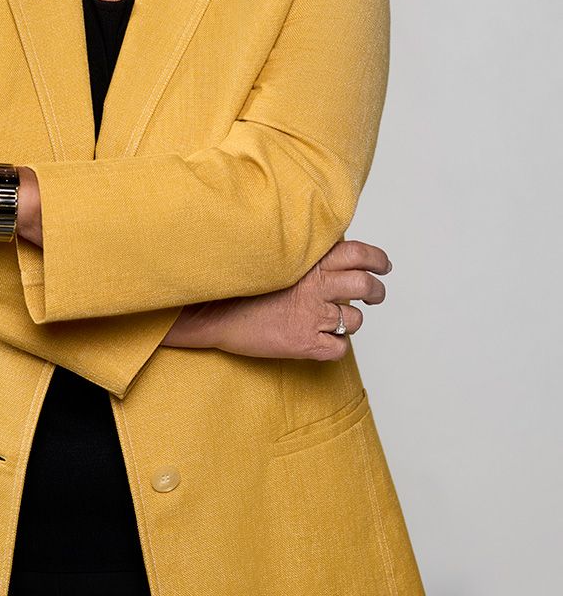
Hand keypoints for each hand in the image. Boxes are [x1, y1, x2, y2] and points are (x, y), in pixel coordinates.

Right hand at [163, 240, 390, 360]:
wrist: (214, 312)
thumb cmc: (241, 283)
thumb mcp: (275, 257)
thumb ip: (304, 255)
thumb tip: (330, 249)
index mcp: (311, 263)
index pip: (358, 254)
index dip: (377, 260)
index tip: (383, 265)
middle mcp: (317, 287)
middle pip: (366, 287)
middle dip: (376, 291)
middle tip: (375, 294)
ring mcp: (313, 317)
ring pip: (355, 320)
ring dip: (351, 320)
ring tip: (337, 319)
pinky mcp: (307, 344)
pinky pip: (339, 348)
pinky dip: (335, 345)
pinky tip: (322, 339)